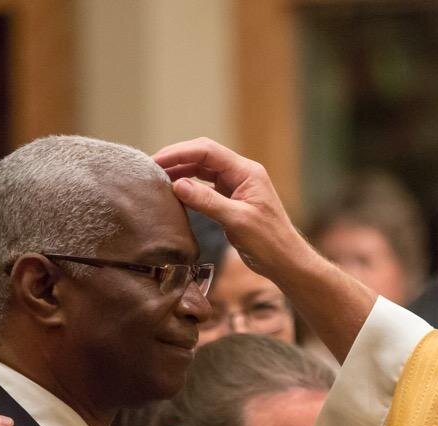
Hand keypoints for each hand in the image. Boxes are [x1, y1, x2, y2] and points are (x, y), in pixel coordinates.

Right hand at [154, 138, 376, 360]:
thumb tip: (177, 185)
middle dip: (177, 159)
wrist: (286, 261)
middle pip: (203, 156)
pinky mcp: (232, 201)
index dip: (179, 153)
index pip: (207, 152)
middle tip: (151, 169)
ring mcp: (237, 187)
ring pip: (203, 171)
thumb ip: (207, 202)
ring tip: (157, 180)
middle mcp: (242, 174)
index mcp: (247, 172)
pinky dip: (189, 188)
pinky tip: (174, 194)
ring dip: (181, 172)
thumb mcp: (237, 221)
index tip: (156, 161)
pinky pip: (206, 188)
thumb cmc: (269, 243)